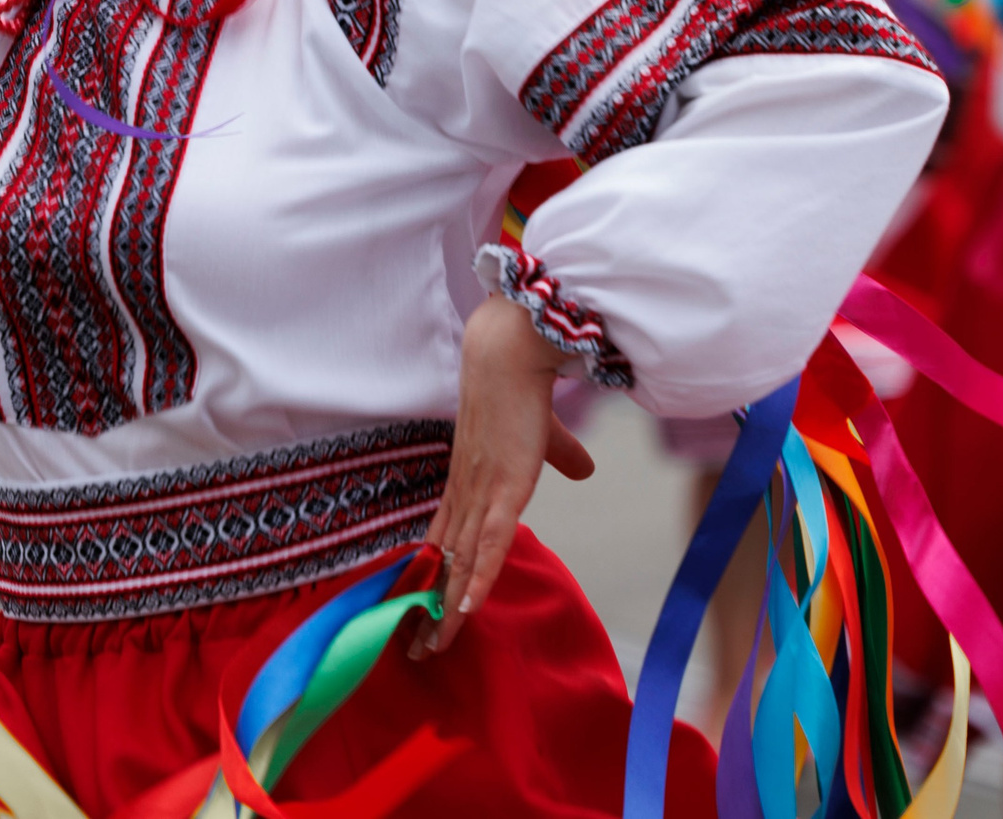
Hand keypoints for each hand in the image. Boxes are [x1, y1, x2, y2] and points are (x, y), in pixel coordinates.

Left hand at [413, 295, 595, 656]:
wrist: (510, 350)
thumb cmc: (520, 387)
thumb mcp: (542, 434)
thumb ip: (559, 453)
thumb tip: (585, 468)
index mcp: (469, 482)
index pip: (447, 540)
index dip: (437, 578)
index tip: (423, 613)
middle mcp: (466, 492)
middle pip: (445, 562)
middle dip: (431, 608)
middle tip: (418, 652)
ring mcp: (481, 492)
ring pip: (460, 562)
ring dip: (447, 607)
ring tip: (435, 648)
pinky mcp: (503, 487)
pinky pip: (488, 542)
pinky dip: (477, 576)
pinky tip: (467, 609)